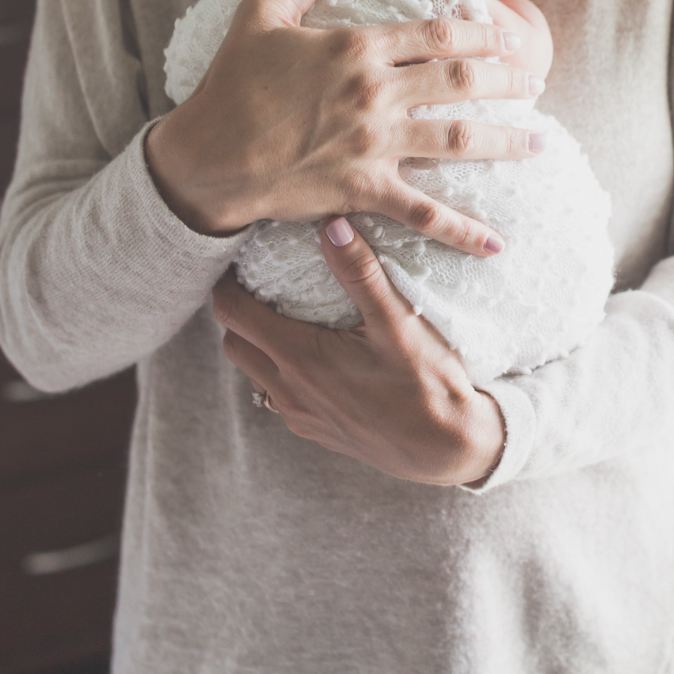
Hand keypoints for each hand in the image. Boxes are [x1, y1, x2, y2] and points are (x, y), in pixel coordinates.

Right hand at [146, 0, 544, 249]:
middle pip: (460, 82)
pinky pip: (424, 212)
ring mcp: (375, 144)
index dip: (480, 34)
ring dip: (505, 141)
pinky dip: (463, 231)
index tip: (508, 38)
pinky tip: (496, 243)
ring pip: (458, 140)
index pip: (437, 34)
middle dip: (506, 81)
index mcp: (357, 48)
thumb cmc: (229, 85)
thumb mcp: (260, 17)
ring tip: (540, 142)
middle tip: (534, 82)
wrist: (207, 158)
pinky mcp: (365, 189)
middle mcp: (376, 93)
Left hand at [212, 218, 504, 485]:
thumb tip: (332, 225)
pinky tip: (315, 358)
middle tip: (258, 285)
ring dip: (257, 345)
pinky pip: (278, 397)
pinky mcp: (316, 432)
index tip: (238, 261)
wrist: (447, 448)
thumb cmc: (426, 384)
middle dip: (236, 313)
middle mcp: (289, 391)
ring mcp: (300, 416)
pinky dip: (280, 372)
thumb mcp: (397, 322)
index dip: (226, 283)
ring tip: (284, 318)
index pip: (233, 313)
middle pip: (234, 343)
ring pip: (254, 374)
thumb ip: (361, 273)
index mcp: (300, 358)